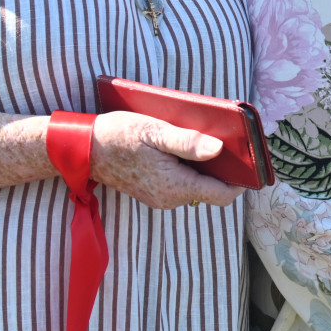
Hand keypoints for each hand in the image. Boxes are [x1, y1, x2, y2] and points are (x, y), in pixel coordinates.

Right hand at [88, 111, 243, 209]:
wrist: (82, 149)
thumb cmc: (117, 136)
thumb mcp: (154, 131)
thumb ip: (187, 142)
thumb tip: (218, 150)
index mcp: (175, 186)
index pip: (222, 195)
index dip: (240, 180)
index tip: (248, 161)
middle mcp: (170, 198)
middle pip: (211, 189)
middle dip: (221, 168)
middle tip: (226, 141)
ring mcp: (161, 198)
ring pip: (196, 185)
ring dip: (203, 166)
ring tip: (200, 140)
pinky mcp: (153, 192)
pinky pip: (181, 183)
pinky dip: (187, 168)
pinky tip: (181, 148)